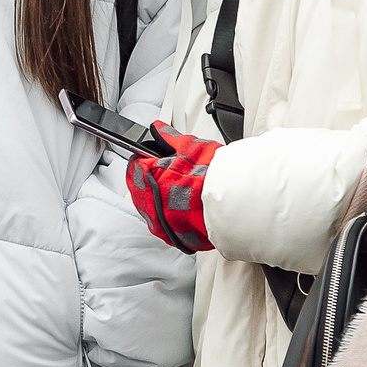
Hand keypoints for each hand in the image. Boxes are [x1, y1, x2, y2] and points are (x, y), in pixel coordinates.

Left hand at [125, 126, 222, 253]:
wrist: (231, 203)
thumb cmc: (209, 177)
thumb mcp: (188, 147)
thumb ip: (168, 137)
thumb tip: (158, 129)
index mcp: (146, 184)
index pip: (136, 168)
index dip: (146, 159)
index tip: (156, 156)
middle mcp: (149, 208)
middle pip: (144, 189)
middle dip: (157, 178)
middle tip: (176, 170)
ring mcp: (162, 226)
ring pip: (156, 207)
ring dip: (166, 196)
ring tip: (186, 187)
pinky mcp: (176, 237)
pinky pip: (169, 223)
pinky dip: (176, 213)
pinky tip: (190, 204)